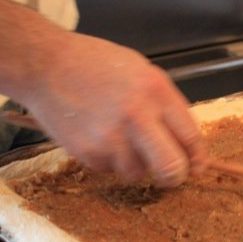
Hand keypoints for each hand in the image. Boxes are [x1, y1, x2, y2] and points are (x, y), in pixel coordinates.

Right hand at [27, 32, 205, 187]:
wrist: (45, 65)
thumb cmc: (96, 65)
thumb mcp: (144, 73)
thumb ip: (168, 107)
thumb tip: (189, 145)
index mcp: (156, 92)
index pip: (191, 137)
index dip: (197, 157)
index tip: (196, 165)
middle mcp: (137, 116)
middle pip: (172, 167)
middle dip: (175, 176)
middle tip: (171, 174)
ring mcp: (111, 137)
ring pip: (138, 173)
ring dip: (136, 164)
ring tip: (121, 138)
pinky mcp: (87, 152)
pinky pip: (110, 170)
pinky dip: (109, 160)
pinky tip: (99, 135)